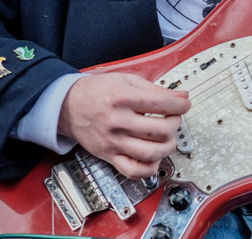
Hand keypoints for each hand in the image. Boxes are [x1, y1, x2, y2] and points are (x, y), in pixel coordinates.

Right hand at [58, 72, 190, 178]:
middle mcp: (118, 121)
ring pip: (151, 153)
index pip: (163, 103)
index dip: (181, 104)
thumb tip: (181, 96)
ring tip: (167, 138)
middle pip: (161, 130)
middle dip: (176, 124)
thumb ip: (155, 89)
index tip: (184, 104)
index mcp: (123, 98)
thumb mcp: (126, 80)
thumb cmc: (96, 91)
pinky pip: (133, 171)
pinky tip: (154, 156)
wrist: (67, 105)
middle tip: (174, 119)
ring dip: (168, 146)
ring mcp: (113, 141)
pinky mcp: (109, 156)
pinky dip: (150, 168)